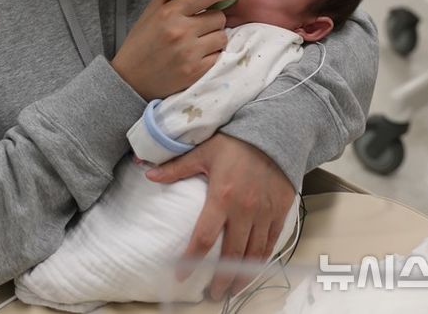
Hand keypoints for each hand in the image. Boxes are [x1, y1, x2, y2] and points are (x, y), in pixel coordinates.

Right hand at [111, 0, 239, 100]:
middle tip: (203, 24)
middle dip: (214, 19)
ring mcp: (190, 53)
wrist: (130, 80)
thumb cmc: (140, 44)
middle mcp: (182, 31)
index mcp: (170, 13)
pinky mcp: (196, 72)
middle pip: (219, 17)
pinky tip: (199, 56)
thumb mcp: (148, 15)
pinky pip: (219, 56)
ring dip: (215, 38)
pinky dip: (212, 55)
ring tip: (201, 41)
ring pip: (222, 37)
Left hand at [145, 134, 295, 299]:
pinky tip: (253, 268)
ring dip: (243, 275)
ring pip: (253, 253)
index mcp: (222, 197)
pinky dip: (262, 259)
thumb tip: (148, 173)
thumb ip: (176, 167)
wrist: (273, 133)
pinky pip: (271, 242)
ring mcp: (264, 213)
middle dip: (221, 278)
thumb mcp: (203, 151)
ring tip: (232, 289)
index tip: (181, 275)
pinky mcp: (279, 212)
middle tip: (213, 294)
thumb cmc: (235, 142)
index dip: (192, 260)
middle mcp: (244, 210)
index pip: (204, 237)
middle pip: (232, 254)